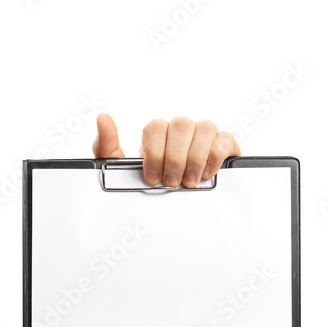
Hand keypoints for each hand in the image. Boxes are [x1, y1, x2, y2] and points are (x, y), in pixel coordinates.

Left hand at [92, 113, 240, 187]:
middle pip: (181, 124)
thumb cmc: (145, 184)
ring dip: (195, 157)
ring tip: (188, 181)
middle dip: (175, 158)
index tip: (152, 177)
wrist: (169, 208)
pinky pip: (224, 139)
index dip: (154, 152)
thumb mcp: (119, 169)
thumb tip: (102, 118)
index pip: (156, 126)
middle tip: (171, 182)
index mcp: (157, 134)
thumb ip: (106, 145)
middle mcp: (181, 131)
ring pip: (204, 127)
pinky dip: (215, 156)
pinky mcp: (224, 146)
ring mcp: (203, 136)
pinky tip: (206, 173)